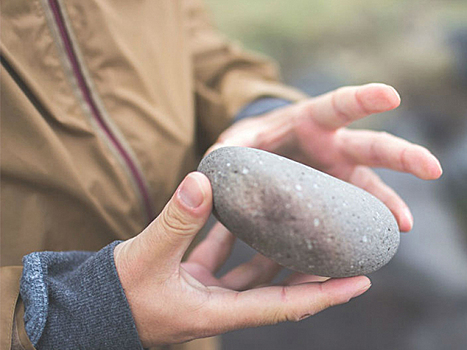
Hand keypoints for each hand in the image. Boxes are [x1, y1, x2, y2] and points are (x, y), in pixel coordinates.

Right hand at [114, 172, 370, 346]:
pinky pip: (224, 257)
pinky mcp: (194, 279)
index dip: (326, 294)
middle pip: (279, 287)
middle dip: (310, 269)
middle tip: (338, 244)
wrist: (89, 310)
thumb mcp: (146, 257)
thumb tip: (202, 181)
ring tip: (298, 222)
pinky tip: (242, 212)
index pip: (285, 305)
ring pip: (253, 271)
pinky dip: (235, 237)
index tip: (362, 280)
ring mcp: (209, 293)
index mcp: (219, 311)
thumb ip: (175, 220)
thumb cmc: (118, 295)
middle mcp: (222, 305)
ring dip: (275, 249)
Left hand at [211, 83, 442, 231]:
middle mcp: (332, 146)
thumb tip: (209, 168)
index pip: (340, 105)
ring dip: (388, 204)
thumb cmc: (252, 142)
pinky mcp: (334, 198)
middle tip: (432, 168)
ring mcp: (337, 174)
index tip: (391, 95)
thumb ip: (227, 150)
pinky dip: (362, 228)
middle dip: (401, 155)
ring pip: (370, 187)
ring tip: (402, 225)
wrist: (260, 157)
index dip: (364, 100)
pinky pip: (353, 214)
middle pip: (371, 147)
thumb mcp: (237, 141)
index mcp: (310, 121)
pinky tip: (371, 246)